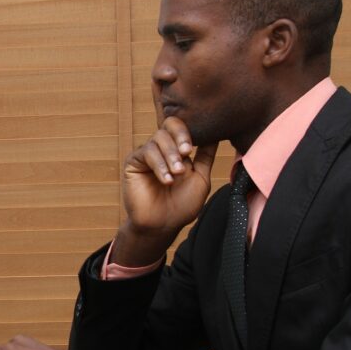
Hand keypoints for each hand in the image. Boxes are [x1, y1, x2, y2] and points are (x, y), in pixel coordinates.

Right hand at [112, 117, 216, 265]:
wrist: (162, 225)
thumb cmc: (182, 205)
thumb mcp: (201, 178)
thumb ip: (206, 156)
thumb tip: (217, 134)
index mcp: (178, 150)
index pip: (182, 127)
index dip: (188, 131)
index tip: (193, 146)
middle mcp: (162, 148)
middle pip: (169, 124)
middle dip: (180, 137)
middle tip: (186, 152)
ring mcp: (147, 154)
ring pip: (158, 139)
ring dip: (170, 155)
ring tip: (177, 173)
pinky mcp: (133, 162)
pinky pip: (146, 153)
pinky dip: (159, 165)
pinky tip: (166, 180)